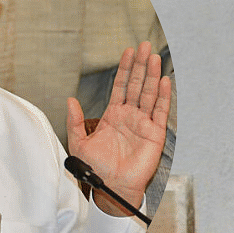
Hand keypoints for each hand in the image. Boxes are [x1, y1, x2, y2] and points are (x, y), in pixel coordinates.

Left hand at [68, 42, 171, 216]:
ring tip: (154, 57)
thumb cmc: (98, 169)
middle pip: (138, 85)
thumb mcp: (79, 142)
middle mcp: (130, 117)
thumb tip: (70, 100)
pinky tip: (163, 81)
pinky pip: (160, 112)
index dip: (124, 69)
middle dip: (140, 65)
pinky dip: (163, 96)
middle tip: (144, 45)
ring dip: (152, 75)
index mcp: (114, 116)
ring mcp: (144, 124)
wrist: (112, 187)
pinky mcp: (155, 134)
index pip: (121, 87)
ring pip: (149, 94)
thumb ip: (75, 121)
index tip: (127, 52)